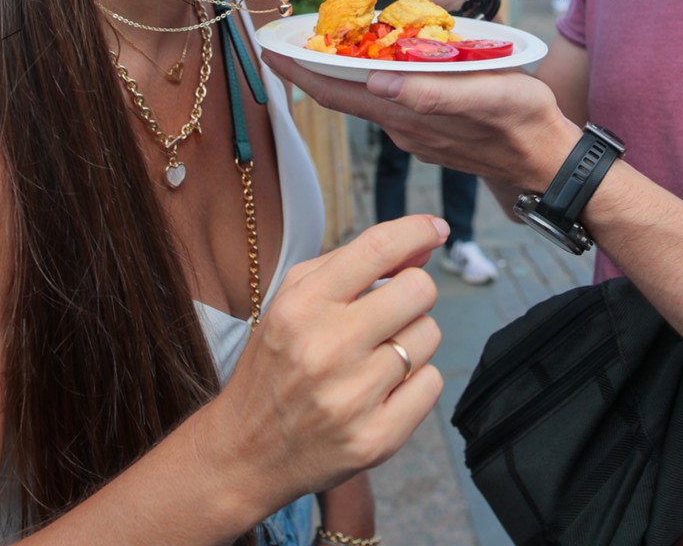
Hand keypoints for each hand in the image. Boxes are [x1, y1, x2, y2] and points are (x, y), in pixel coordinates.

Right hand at [204, 215, 446, 505]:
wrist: (246, 452)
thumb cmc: (276, 366)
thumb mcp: (291, 302)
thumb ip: (350, 265)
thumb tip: (420, 249)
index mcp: (302, 307)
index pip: (378, 248)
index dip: (417, 230)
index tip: (436, 229)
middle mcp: (327, 348)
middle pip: (419, 290)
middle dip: (413, 293)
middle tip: (391, 311)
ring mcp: (353, 397)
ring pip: (429, 335)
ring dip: (411, 340)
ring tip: (375, 357)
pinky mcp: (376, 438)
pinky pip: (432, 384)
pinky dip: (416, 382)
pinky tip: (383, 390)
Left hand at [262, 54, 579, 193]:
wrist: (549, 164)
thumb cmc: (526, 125)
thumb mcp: (489, 98)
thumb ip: (433, 93)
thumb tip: (378, 83)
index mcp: (407, 114)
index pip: (336, 91)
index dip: (299, 70)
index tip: (268, 48)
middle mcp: (401, 126)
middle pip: (341, 94)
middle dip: (308, 67)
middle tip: (283, 37)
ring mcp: (414, 132)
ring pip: (363, 98)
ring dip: (337, 72)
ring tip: (319, 42)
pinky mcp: (430, 132)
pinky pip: (387, 102)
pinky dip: (368, 80)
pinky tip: (372, 62)